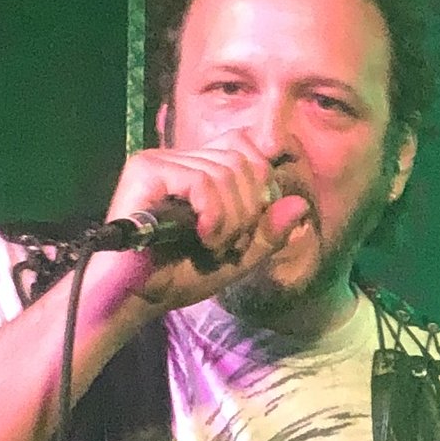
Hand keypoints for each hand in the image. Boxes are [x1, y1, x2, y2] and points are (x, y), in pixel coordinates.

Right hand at [97, 132, 310, 316]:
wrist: (139, 295)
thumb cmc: (180, 275)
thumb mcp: (239, 256)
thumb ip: (269, 232)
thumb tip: (300, 204)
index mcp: (201, 169)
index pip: (246, 144)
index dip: (261, 180)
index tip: (249, 221)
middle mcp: (181, 158)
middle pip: (244, 160)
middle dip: (248, 211)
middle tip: (227, 242)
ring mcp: (161, 160)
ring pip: (226, 172)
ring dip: (230, 221)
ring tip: (210, 244)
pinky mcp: (146, 170)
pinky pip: (202, 182)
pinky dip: (213, 216)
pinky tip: (201, 237)